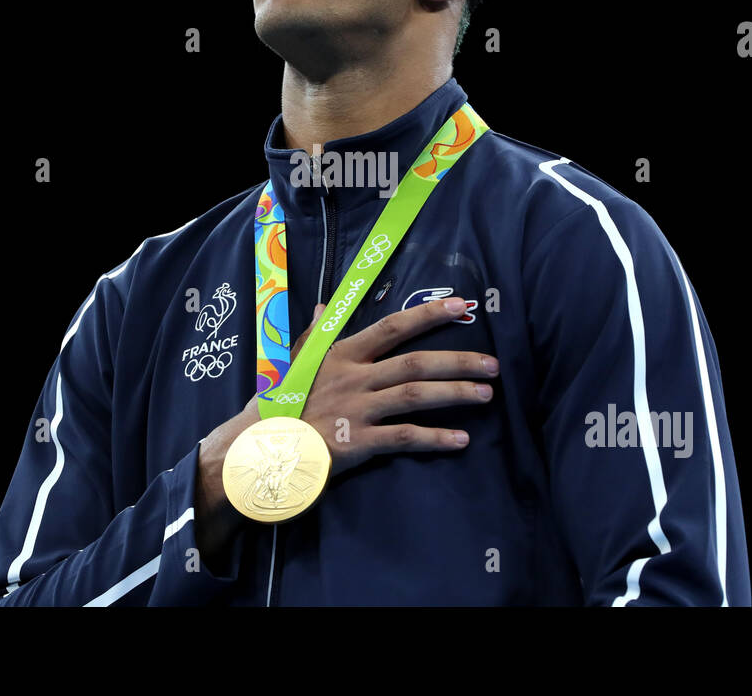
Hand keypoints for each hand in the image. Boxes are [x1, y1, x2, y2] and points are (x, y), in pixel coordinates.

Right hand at [282, 296, 497, 477]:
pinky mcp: (358, 441)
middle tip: (493, 364)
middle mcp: (353, 377)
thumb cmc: (280, 404)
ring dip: (454, 394)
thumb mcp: (296, 362)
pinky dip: (434, 438)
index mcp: (341, 354)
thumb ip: (316, 334)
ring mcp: (357, 409)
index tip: (460, 304)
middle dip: (457, 361)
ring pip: (414, 396)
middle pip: (414, 362)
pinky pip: (404, 437)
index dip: (427, 314)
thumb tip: (325, 305)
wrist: (259, 447)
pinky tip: (461, 440)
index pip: (391, 327)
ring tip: (486, 395)